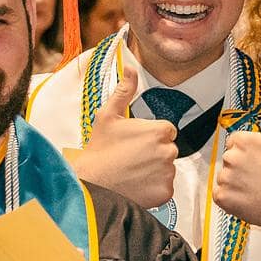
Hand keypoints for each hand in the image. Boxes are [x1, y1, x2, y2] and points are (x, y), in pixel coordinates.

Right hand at [71, 64, 177, 208]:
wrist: (91, 183)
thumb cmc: (99, 149)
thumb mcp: (109, 115)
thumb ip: (125, 90)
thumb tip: (131, 67)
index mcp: (161, 129)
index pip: (166, 131)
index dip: (149, 137)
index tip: (133, 144)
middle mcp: (169, 151)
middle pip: (168, 150)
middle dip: (153, 153)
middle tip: (130, 158)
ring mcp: (168, 173)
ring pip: (166, 169)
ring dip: (154, 171)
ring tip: (131, 172)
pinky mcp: (165, 192)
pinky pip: (164, 188)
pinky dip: (153, 188)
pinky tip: (135, 185)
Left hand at [214, 89, 260, 230]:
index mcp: (244, 140)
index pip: (236, 143)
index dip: (250, 152)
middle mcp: (232, 157)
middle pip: (230, 158)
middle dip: (242, 166)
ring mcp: (226, 178)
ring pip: (225, 176)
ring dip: (236, 182)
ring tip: (256, 187)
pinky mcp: (222, 197)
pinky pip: (221, 194)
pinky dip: (231, 197)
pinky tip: (248, 197)